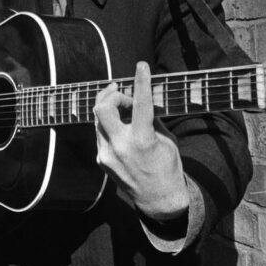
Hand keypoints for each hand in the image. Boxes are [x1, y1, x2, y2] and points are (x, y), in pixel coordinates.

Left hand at [93, 61, 188, 219]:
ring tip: (125, 109)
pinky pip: (101, 134)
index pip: (140, 103)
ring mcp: (107, 154)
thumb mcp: (166, 140)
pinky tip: (122, 129)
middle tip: (121, 91)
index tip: (141, 65)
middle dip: (110, 94)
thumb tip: (141, 98)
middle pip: (102, 108)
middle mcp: (120, 146)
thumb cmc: (167, 166)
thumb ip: (151, 119)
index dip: (140, 81)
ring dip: (110, 109)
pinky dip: (110, 126)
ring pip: (99, 120)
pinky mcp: (101, 160)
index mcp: (142, 140)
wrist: (158, 200)